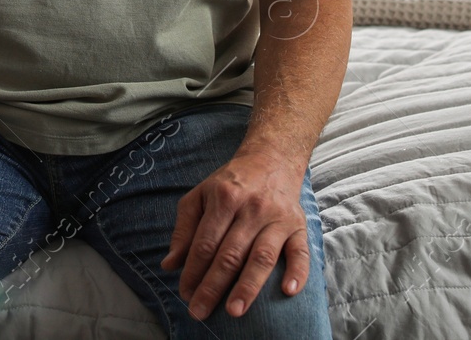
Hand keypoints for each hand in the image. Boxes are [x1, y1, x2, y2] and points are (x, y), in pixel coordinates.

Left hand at [160, 149, 309, 319]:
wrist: (271, 158)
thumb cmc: (230, 183)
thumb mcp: (200, 195)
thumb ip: (184, 229)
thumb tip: (170, 264)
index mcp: (225, 198)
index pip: (205, 242)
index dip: (193, 271)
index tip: (185, 293)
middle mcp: (252, 208)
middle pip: (230, 253)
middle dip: (213, 286)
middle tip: (199, 312)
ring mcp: (277, 217)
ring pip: (262, 256)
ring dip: (248, 286)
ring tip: (234, 311)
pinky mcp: (298, 225)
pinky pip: (301, 251)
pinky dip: (297, 272)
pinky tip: (288, 292)